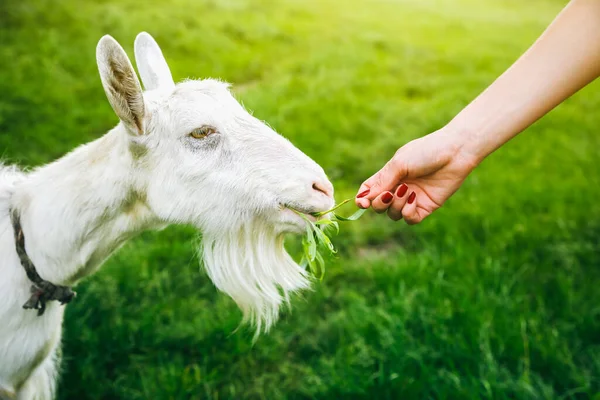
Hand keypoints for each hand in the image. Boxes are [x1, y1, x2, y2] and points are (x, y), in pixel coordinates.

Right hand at [355, 128, 477, 223]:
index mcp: (389, 175)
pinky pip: (410, 219)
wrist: (455, 152)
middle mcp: (398, 188)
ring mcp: (412, 199)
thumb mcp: (399, 164)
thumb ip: (382, 182)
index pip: (369, 191)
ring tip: (407, 191)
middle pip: (379, 206)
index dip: (363, 199)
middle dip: (380, 203)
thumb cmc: (426, 152)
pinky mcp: (426, 207)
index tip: (363, 203)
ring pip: (393, 214)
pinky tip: (414, 199)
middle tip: (389, 193)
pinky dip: (407, 212)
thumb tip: (365, 199)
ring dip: (395, 206)